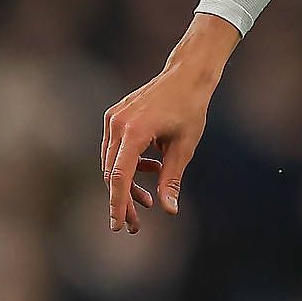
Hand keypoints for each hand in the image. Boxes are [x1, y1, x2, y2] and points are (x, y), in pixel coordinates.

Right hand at [101, 13, 237, 232]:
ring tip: (148, 200)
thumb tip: (169, 210)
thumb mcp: (184, 148)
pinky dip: (129, 165)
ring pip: (111, 164)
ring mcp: (113, 119)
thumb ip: (172, 180)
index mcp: (135, 132)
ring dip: (126, 185)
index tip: (117, 226)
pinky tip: (150, 169)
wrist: (186, 75)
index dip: (117, 204)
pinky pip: (115, 150)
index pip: (119, 176)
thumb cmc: (190, 109)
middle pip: (112, 174)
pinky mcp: (114, 117)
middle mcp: (118, 125)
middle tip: (135, 226)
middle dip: (123, 201)